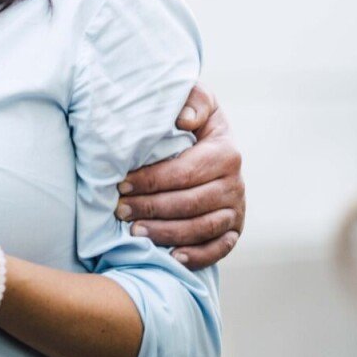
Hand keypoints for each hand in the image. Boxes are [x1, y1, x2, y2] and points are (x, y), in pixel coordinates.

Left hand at [118, 83, 245, 269]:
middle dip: (151, 208)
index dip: (150, 180)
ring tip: (134, 232)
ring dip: (167, 233)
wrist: (213, 142)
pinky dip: (197, 256)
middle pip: (190, 203)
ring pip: (202, 228)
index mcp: (225, 153)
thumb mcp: (197, 100)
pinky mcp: (234, 230)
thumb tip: (184, 120)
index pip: (184, 172)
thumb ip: (194, 100)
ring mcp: (236, 209)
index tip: (120, 184)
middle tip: (119, 210)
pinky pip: (219, 249)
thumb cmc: (194, 120)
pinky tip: (172, 256)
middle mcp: (235, 184)